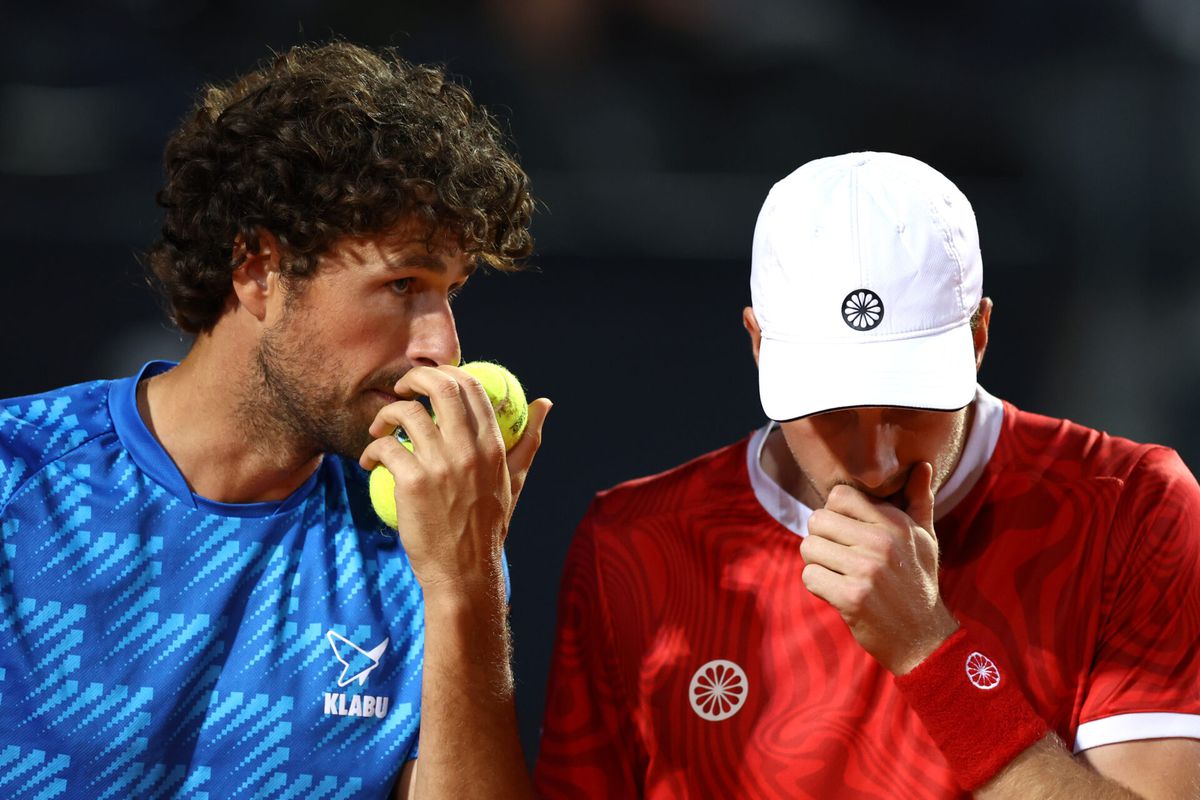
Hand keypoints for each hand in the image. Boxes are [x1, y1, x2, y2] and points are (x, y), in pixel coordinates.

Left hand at [358, 365, 550, 598]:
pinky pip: (385, 446)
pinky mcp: (411, 483)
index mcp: (493, 445)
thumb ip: (529, 440)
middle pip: (440, 387)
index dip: (448, 372)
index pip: (472, 387)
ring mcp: (439, 465)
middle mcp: (468, 450)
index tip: (431, 381)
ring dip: (386, 414)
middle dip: (415, 378)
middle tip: (402, 389)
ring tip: (380, 429)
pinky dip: (372, 448)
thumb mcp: (515, 480)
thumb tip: (545, 404)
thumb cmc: (488, 526)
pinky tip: (370, 461)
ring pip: (406, 413)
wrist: (464, 572)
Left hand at [800, 462, 958, 674]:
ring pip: (808, 548)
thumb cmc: (919, 583)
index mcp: (895, 522)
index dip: (834, 513)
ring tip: (839, 575)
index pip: (838, 496)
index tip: (845, 533)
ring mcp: (866, 569)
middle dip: (821, 539)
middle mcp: (881, 541)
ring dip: (817, 563)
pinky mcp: (852, 597)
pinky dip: (817, 586)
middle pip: (817, 520)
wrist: (924, 638)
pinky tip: (837, 593)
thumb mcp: (925, 539)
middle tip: (839, 557)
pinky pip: (809, 576)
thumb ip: (919, 501)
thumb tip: (922, 465)